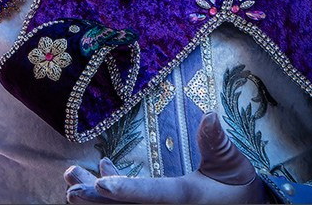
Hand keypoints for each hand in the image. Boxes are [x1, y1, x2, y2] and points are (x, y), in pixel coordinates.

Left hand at [65, 112, 266, 203]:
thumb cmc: (240, 183)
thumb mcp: (233, 162)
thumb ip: (216, 141)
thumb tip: (208, 115)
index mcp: (185, 198)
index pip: (151, 195)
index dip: (125, 190)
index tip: (100, 182)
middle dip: (95, 196)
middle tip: (70, 182)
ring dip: (95, 194)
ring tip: (71, 177)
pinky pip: (132, 204)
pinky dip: (114, 190)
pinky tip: (102, 172)